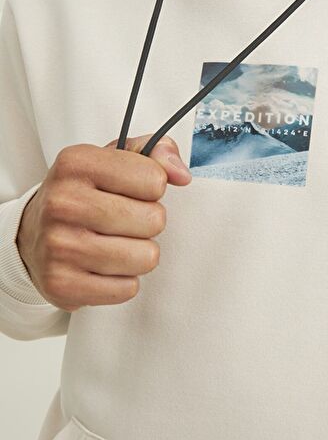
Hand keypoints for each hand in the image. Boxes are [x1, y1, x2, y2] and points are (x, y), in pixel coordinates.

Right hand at [16, 134, 190, 310]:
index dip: (152, 187)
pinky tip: (103, 266)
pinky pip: (128, 288)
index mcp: (77, 163)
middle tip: (125, 220)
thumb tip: (182, 175)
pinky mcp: (61, 284)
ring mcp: (59, 245)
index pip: (155, 180)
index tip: (132, 190)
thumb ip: (157, 151)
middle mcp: (63, 202)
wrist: (33, 234)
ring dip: (139, 253)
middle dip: (148, 221)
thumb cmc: (84, 193)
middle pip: (154, 220)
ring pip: (145, 257)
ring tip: (115, 242)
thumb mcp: (115, 158)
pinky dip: (122, 280)